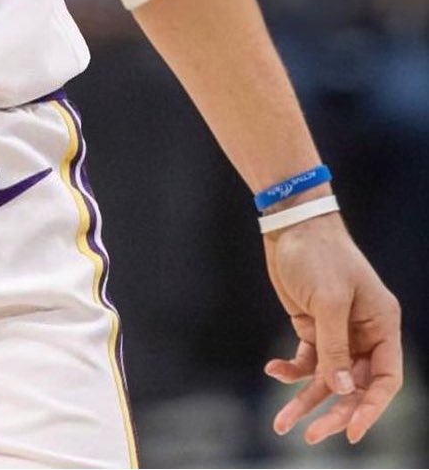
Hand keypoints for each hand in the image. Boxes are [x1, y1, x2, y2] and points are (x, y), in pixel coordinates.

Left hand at [263, 213, 401, 445]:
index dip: (372, 408)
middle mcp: (364, 334)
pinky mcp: (312, 326)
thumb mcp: (330, 301)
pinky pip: (307, 360)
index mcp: (382, 326)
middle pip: (355, 385)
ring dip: (306, 400)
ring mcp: (338, 332)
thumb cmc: (319, 254)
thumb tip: (341, 390)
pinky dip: (291, 369)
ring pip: (327, 378)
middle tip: (312, 435)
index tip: (353, 432)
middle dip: (334, 411)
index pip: (386, 379)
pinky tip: (273, 370)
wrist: (290, 223)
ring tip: (282, 424)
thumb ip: (335, 347)